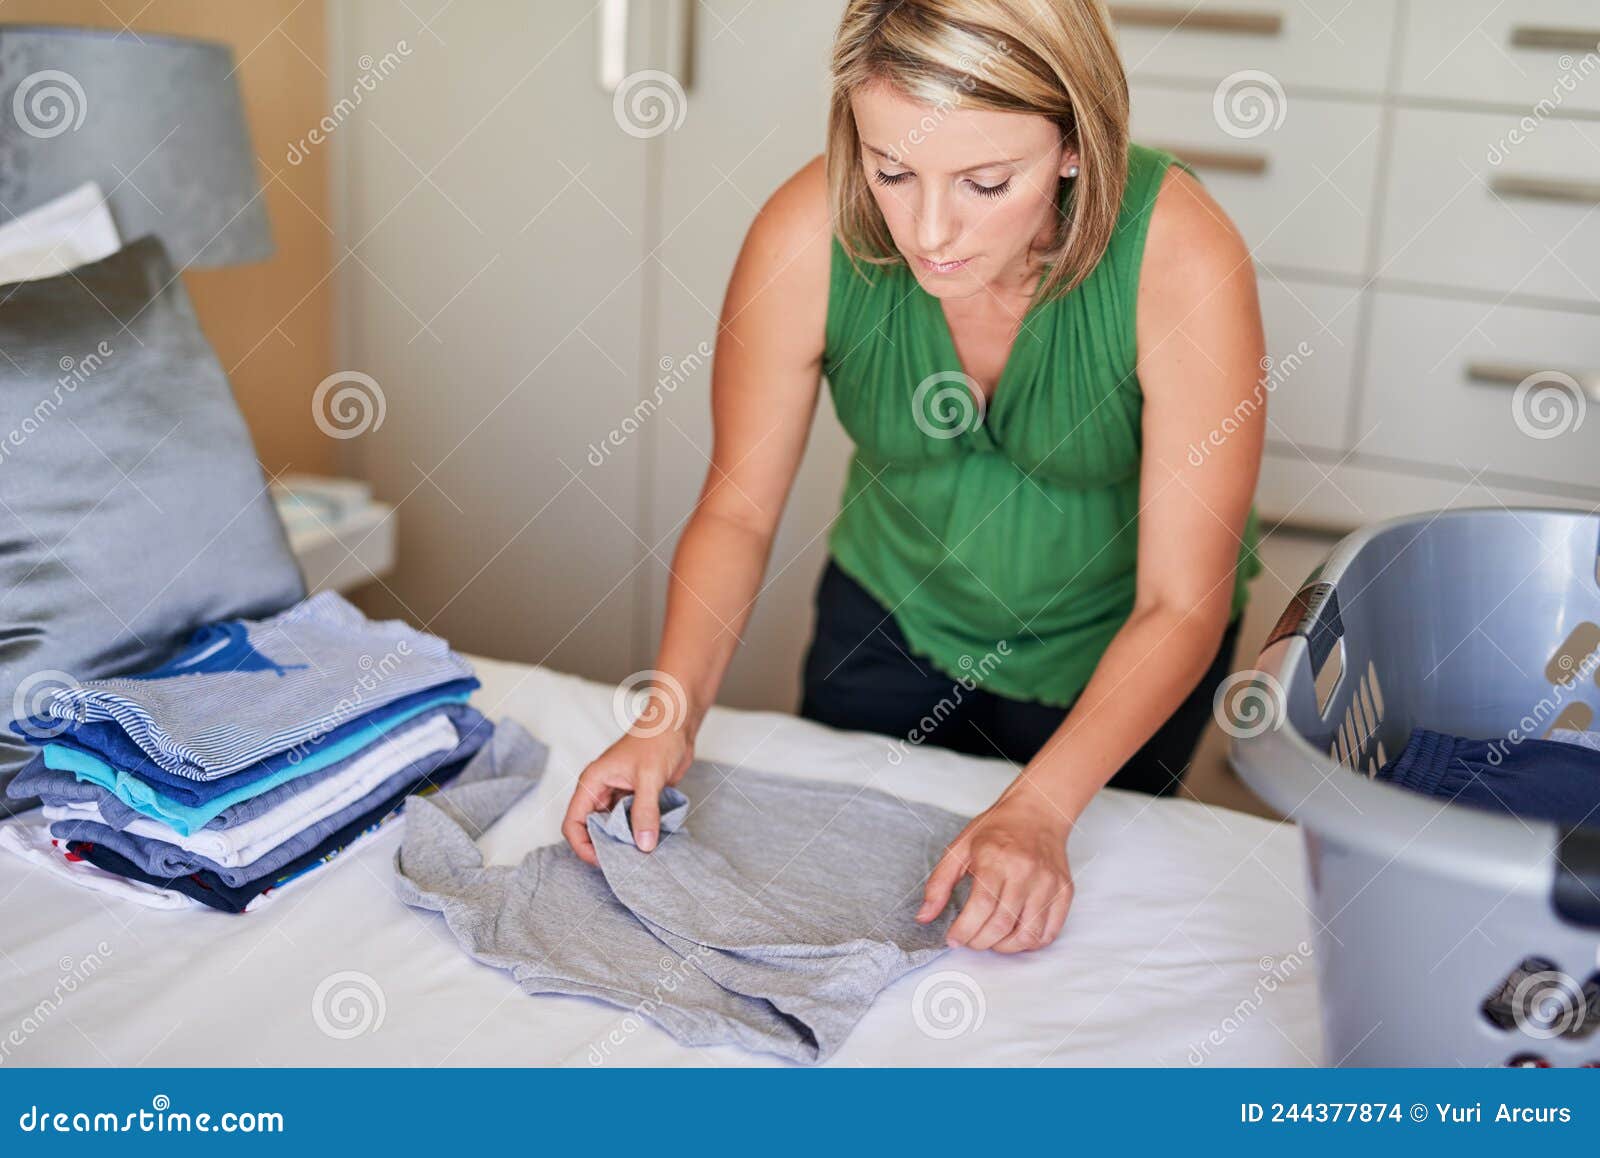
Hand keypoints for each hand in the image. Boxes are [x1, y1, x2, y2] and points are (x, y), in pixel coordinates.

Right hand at [561, 724, 692, 865]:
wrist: (677, 724)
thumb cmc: (657, 739)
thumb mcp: (649, 777)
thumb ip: (645, 811)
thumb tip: (643, 844)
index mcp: (593, 782)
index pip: (573, 823)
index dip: (583, 846)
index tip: (604, 861)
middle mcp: (601, 791)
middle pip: (591, 829)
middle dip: (605, 847)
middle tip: (626, 862)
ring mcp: (619, 795)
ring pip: (612, 828)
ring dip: (624, 841)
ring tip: (640, 855)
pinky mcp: (636, 798)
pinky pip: (631, 822)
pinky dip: (638, 832)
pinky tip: (651, 840)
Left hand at [917, 793, 1073, 952]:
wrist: (1039, 811)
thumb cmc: (998, 829)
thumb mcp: (960, 848)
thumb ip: (939, 883)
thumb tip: (924, 916)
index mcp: (996, 858)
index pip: (981, 906)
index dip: (964, 931)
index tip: (953, 939)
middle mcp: (1026, 871)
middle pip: (1002, 925)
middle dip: (979, 942)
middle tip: (969, 940)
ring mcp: (1049, 883)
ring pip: (1028, 935)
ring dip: (1005, 948)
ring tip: (991, 940)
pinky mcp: (1064, 892)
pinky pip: (1050, 932)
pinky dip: (1030, 943)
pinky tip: (1014, 936)